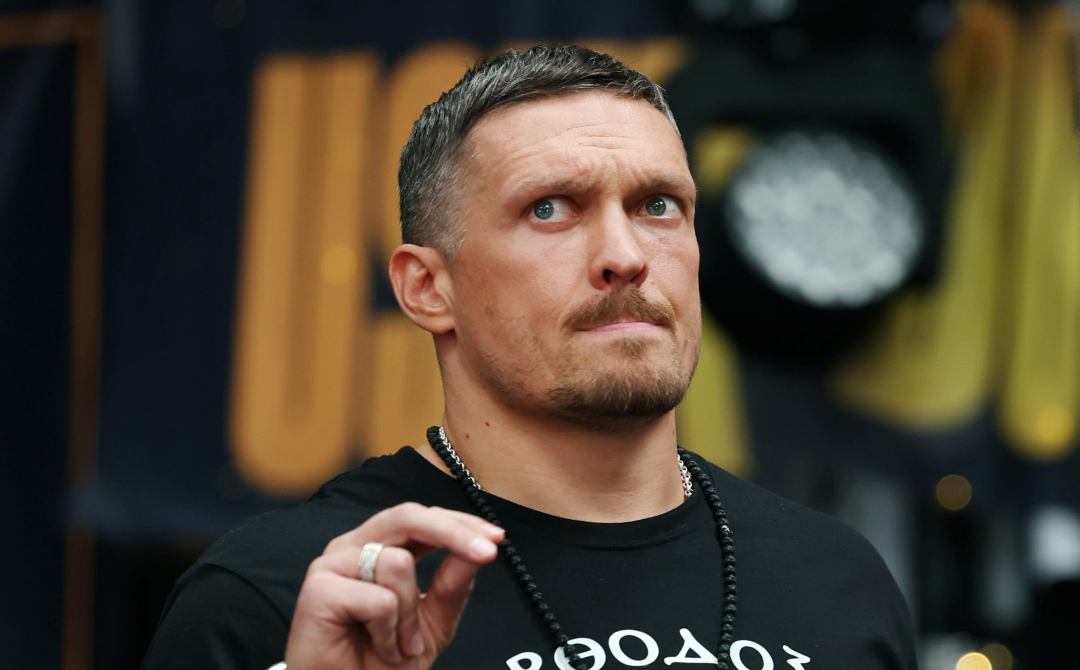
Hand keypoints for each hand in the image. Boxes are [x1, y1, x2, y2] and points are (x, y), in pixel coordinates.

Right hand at [284, 502, 504, 669]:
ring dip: (411, 616)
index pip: (423, 518)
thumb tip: (480, 550)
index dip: (460, 522)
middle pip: (408, 516)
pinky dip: (390, 631)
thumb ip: (453, 585)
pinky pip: (379, 599)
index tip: (496, 537)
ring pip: (397, 563)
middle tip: (486, 553)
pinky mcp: (319, 589)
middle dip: (453, 533)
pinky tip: (381, 646)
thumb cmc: (381, 662)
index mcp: (380, 546)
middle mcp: (355, 546)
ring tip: (402, 644)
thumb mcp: (434, 622)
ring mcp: (333, 563)